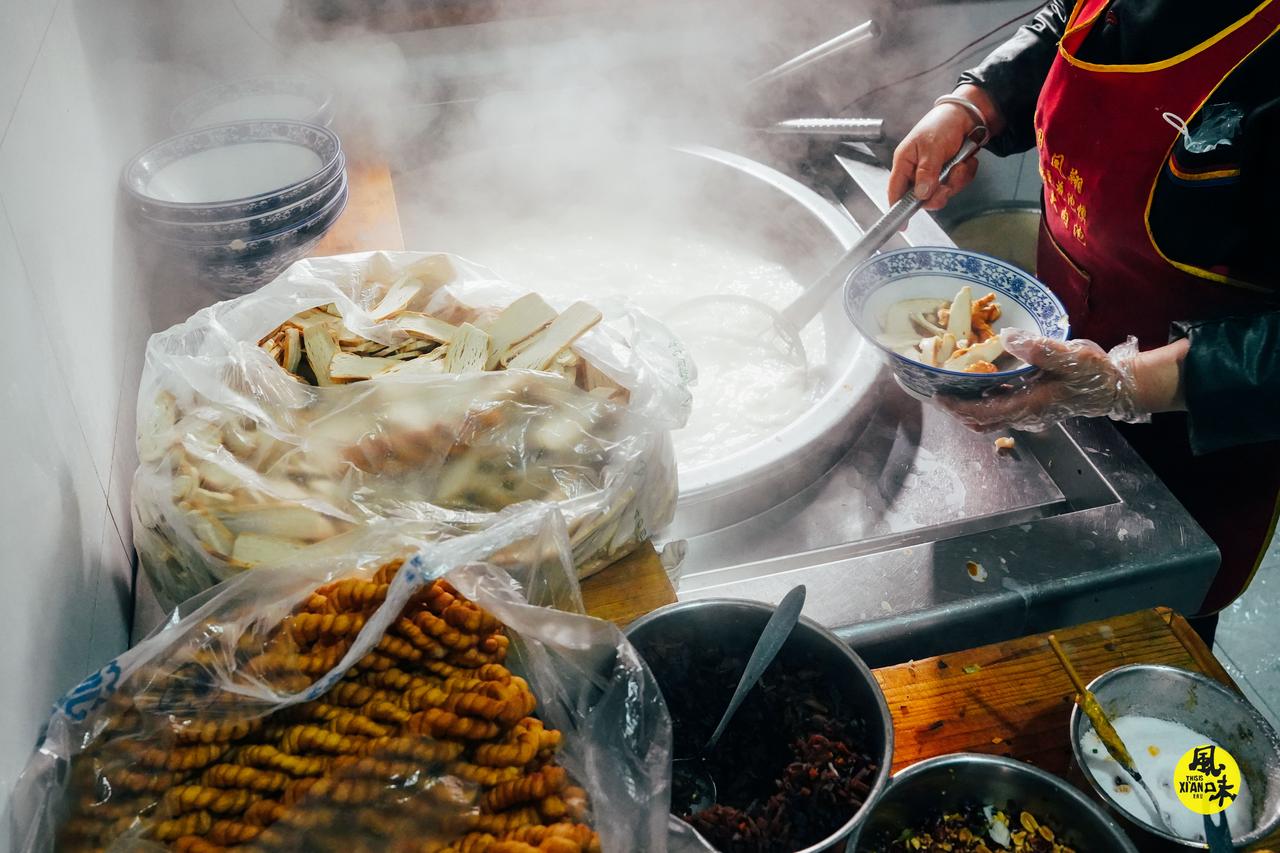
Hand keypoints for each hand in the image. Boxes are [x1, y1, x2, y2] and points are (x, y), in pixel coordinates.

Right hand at [888, 85, 999, 210]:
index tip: (903, 225)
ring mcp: (934, 174)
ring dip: (955, 180)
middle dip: (938, 193)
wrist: (969, 115)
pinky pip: (957, 185)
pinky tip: (965, 161)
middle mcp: (917, 171)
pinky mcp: (949, 174)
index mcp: (905, 162)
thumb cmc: (942, 124)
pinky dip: (965, 174)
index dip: (897, 208)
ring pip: (943, 193)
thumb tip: (921, 194)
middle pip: (922, 198)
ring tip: (959, 163)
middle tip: (946, 184)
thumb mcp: (931, 146)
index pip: (896, 190)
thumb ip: (926, 172)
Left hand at [937, 329, 1151, 431]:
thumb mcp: (1069, 356)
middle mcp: (1025, 413)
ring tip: (952, 386)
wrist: (1116, 387)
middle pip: (982, 420)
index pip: (984, 412)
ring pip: (990, 417)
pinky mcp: (1033, 405)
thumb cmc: (1093, 372)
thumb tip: (1007, 338)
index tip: (939, 397)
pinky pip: (1001, 408)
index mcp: (1028, 405)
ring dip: (970, 406)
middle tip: (939, 392)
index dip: (958, 407)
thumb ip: (1038, 349)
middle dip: (958, 410)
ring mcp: (1029, 412)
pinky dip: (984, 400)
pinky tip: (979, 382)